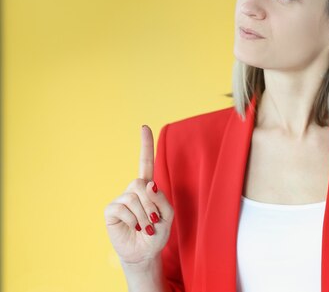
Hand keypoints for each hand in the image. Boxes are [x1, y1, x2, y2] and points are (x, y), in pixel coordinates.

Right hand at [104, 125, 173, 265]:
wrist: (144, 252)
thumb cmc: (156, 233)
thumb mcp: (168, 216)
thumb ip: (162, 199)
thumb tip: (148, 184)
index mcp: (148, 188)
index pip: (145, 162)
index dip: (145, 145)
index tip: (144, 127)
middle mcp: (133, 190)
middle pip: (141, 183)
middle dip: (151, 204)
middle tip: (153, 220)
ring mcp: (121, 199)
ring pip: (134, 197)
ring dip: (144, 216)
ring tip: (144, 227)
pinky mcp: (111, 210)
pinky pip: (123, 208)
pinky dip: (133, 220)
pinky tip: (133, 227)